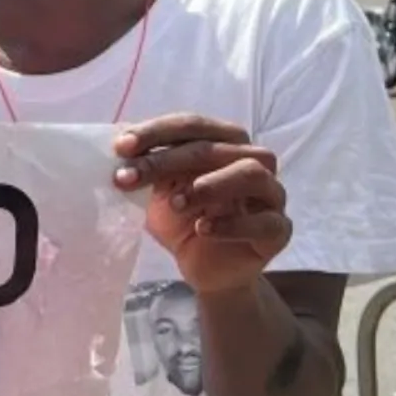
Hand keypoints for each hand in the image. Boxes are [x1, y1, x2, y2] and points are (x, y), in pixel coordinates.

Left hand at [113, 114, 292, 293]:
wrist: (207, 270)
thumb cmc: (184, 221)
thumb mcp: (159, 191)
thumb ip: (147, 166)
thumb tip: (115, 138)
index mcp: (226, 141)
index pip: (193, 125)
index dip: (156, 132)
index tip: (120, 147)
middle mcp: (254, 160)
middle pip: (214, 148)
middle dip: (166, 160)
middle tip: (128, 177)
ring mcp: (272, 194)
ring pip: (251, 173)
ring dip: (208, 184)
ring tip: (175, 203)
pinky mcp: (279, 230)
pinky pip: (264, 222)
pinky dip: (230, 224)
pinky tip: (201, 229)